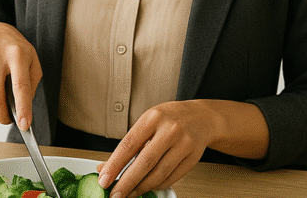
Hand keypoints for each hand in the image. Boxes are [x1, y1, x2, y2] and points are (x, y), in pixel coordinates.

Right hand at [0, 22, 41, 129]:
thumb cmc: (17, 50)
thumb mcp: (33, 61)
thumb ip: (31, 84)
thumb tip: (22, 108)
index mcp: (18, 54)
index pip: (20, 86)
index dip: (23, 107)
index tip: (24, 125)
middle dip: (3, 114)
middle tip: (9, 120)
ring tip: (4, 94)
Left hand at [96, 100, 269, 197]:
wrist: (202, 117)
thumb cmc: (170, 118)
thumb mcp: (147, 123)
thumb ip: (128, 145)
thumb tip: (105, 167)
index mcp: (153, 118)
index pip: (129, 145)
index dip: (114, 165)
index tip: (104, 179)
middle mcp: (169, 130)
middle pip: (144, 163)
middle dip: (127, 183)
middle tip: (115, 194)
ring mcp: (183, 144)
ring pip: (159, 173)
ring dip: (141, 187)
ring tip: (130, 193)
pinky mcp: (192, 157)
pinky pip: (171, 178)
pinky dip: (157, 185)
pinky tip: (148, 187)